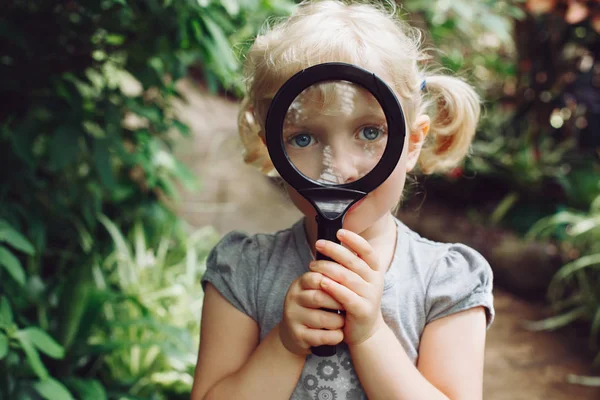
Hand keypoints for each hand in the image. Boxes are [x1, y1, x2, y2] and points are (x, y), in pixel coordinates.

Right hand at [279, 271, 344, 355]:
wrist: (295, 333)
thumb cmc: (313, 308)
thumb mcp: (316, 290)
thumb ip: (329, 280)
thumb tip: (353, 269)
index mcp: (299, 284)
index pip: (317, 277)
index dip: (335, 284)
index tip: (348, 290)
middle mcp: (293, 298)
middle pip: (319, 297)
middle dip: (339, 304)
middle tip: (349, 307)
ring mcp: (293, 317)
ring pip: (323, 319)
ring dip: (338, 322)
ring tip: (343, 321)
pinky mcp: (297, 335)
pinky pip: (322, 336)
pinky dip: (335, 336)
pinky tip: (339, 334)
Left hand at [309, 229, 385, 345]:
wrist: (365, 331)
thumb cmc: (355, 299)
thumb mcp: (356, 280)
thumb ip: (347, 264)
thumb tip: (329, 243)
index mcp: (374, 270)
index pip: (367, 250)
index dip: (354, 240)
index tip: (339, 232)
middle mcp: (375, 281)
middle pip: (353, 261)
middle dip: (334, 250)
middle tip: (318, 244)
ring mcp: (370, 296)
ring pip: (347, 277)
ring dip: (328, 268)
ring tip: (312, 265)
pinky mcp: (362, 310)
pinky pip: (346, 296)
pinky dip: (332, 288)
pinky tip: (321, 282)